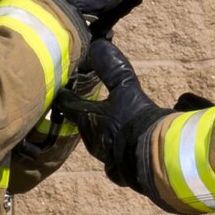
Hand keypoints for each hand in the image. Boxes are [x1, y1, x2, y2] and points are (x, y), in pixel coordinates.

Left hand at [65, 39, 166, 190]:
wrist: (156, 159)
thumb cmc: (135, 123)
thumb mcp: (126, 90)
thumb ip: (113, 68)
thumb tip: (98, 44)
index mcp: (88, 121)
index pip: (69, 104)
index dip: (64, 95)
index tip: (58, 88)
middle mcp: (94, 141)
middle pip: (84, 125)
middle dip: (84, 115)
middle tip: (83, 105)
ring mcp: (109, 158)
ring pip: (100, 142)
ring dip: (103, 132)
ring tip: (108, 124)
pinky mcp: (125, 169)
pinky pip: (118, 156)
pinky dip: (120, 147)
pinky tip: (129, 144)